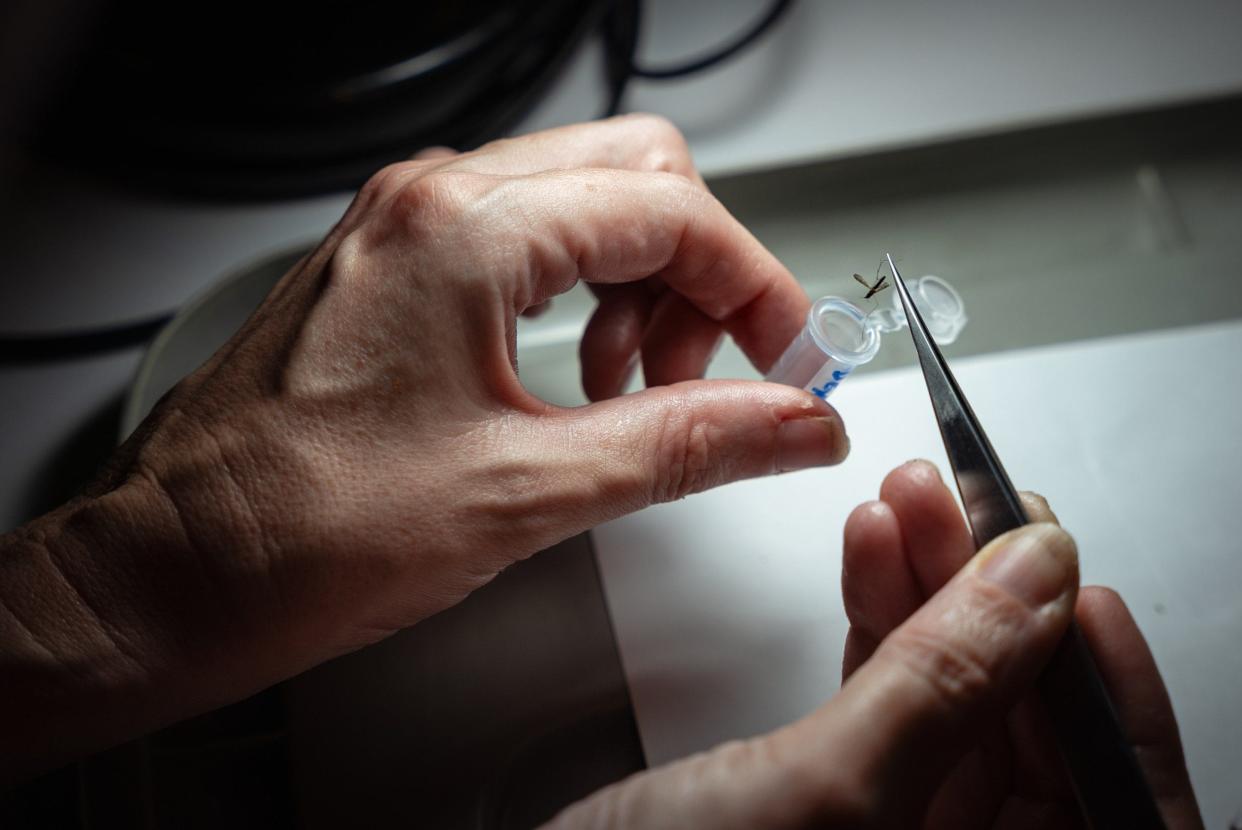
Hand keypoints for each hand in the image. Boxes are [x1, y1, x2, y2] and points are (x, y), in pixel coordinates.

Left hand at [0, 115, 847, 775]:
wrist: (177, 573)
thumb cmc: (299, 531)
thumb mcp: (524, 492)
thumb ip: (682, 445)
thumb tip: (785, 425)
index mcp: (462, 232)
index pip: (673, 213)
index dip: (760, 289)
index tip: (793, 361)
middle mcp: (428, 204)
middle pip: (635, 178)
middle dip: (703, 273)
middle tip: (724, 370)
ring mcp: (405, 229)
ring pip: (583, 201)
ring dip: (645, 284)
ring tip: (646, 385)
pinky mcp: (395, 268)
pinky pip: (525, 240)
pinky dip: (584, 295)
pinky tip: (584, 375)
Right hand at [547, 461, 1202, 828]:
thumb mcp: (825, 791)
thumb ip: (940, 686)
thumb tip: (1032, 580)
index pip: (1098, 776)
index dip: (1092, 662)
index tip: (1057, 554)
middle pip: (1022, 718)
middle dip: (995, 594)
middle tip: (975, 505)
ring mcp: (897, 828)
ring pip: (951, 691)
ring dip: (931, 585)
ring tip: (907, 500)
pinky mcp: (838, 793)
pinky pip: (887, 692)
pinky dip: (880, 612)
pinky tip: (869, 548)